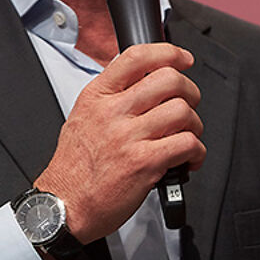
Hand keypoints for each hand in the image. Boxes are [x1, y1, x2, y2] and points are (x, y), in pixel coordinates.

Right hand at [34, 42, 205, 243]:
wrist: (63, 207)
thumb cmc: (74, 167)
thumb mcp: (82, 117)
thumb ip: (110, 97)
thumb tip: (144, 81)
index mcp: (97, 97)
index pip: (136, 57)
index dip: (168, 52)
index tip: (183, 59)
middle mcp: (112, 112)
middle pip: (169, 80)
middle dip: (190, 91)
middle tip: (188, 105)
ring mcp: (128, 137)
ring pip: (182, 111)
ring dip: (194, 125)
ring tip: (186, 136)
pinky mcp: (144, 163)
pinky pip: (187, 144)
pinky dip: (196, 152)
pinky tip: (187, 159)